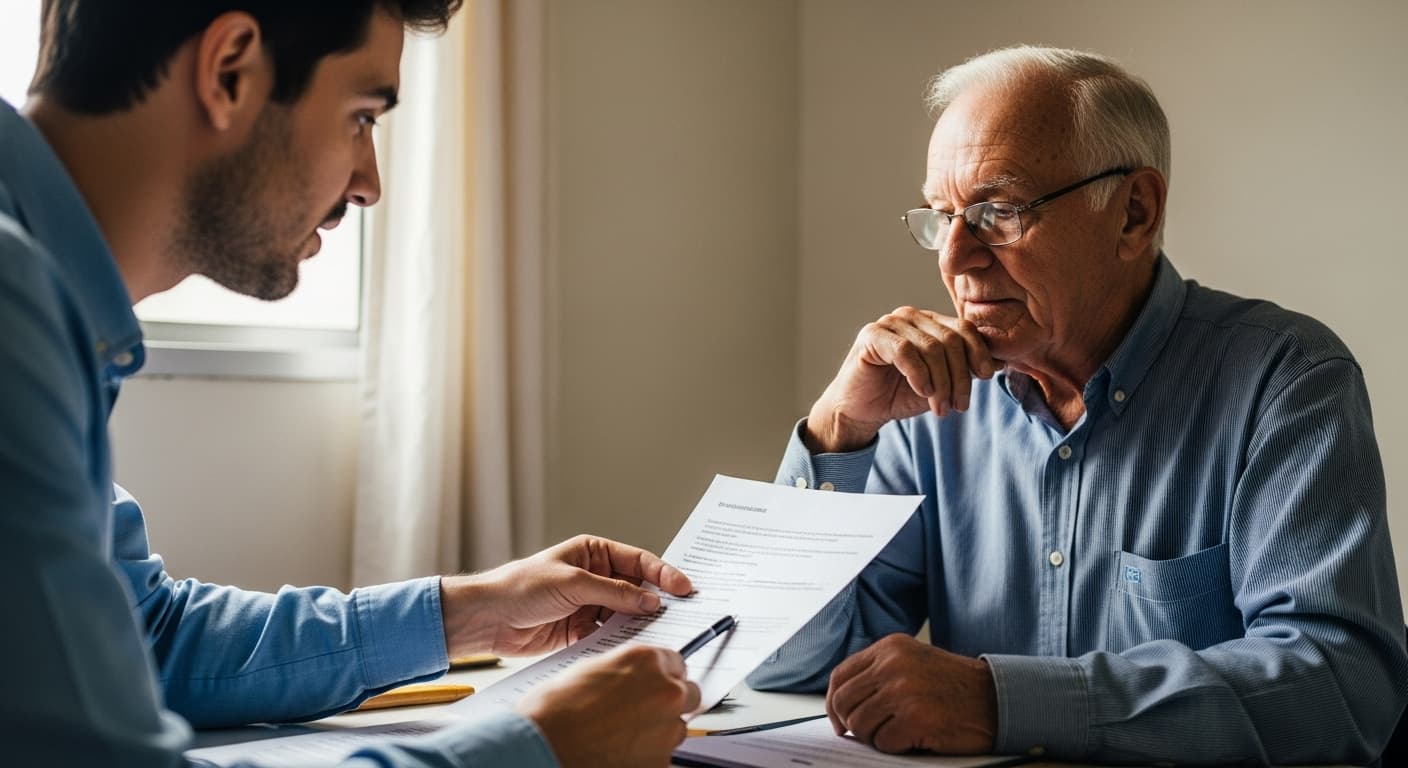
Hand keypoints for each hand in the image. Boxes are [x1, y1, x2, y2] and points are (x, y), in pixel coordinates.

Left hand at [439, 535, 692, 657]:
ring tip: (661, 634)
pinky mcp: (582, 631)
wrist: (488, 619)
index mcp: (594, 553)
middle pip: (637, 589)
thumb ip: (614, 592)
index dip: (663, 574)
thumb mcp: (572, 583)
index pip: (638, 562)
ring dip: (641, 625)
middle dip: (657, 602)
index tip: (684, 588)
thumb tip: (650, 600)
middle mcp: (595, 577)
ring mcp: (590, 605)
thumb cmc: (521, 587)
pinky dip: (622, 642)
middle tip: (682, 614)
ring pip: (626, 615)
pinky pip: (610, 636)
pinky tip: (633, 648)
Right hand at [517, 645, 699, 767]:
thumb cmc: (556, 708)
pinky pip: (664, 753)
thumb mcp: (593, 669)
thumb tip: (637, 677)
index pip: (677, 662)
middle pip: (687, 693)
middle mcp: (664, 690)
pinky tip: (621, 749)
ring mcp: (666, 727)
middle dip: (668, 700)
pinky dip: (648, 752)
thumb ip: (625, 670)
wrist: (545, 744)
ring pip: (678, 726)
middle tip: (642, 709)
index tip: (654, 683)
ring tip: (624, 733)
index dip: (662, 675)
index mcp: (647, 660)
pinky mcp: (662, 760)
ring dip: (659, 728)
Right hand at [805, 307, 998, 452]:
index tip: (987, 377)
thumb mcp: (941, 383)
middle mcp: (911, 316)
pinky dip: (919, 375)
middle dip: (960, 376)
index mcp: (929, 322)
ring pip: (931, 348)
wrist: (861, 411)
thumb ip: (965, 370)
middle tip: (959, 406)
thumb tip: (1002, 363)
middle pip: (951, 339)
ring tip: (940, 407)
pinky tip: (922, 392)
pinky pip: (905, 352)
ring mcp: (890, 323)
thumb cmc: (900, 395)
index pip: (964, 329)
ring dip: (941, 382)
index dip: (979, 352)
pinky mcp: (872, 336)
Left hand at [826, 634, 996, 754]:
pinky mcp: (915, 719)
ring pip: (860, 725)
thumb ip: (879, 672)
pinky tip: (914, 739)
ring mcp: (904, 692)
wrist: (997, 700)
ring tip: (899, 733)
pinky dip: (895, 747)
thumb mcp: (913, 662)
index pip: (840, 676)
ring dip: (876, 737)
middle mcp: (893, 665)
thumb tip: (841, 703)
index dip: (833, 703)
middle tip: (866, 734)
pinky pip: (883, 743)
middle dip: (850, 724)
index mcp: (890, 648)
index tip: (838, 720)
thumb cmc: (954, 687)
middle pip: (844, 702)